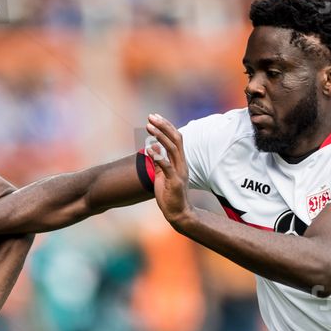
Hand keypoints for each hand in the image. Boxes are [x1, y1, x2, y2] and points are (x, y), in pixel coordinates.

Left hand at [144, 114, 192, 228]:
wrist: (178, 213)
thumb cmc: (170, 194)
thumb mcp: (163, 175)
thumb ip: (160, 162)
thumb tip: (151, 149)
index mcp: (180, 161)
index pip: (176, 138)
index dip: (166, 126)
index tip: (154, 117)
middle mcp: (182, 164)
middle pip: (176, 138)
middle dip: (163, 126)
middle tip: (150, 117)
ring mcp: (179, 172)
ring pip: (172, 148)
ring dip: (160, 136)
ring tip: (148, 127)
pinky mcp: (175, 182)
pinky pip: (167, 166)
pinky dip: (158, 156)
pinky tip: (149, 148)